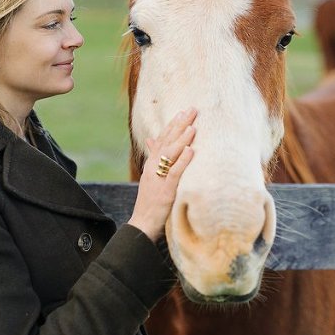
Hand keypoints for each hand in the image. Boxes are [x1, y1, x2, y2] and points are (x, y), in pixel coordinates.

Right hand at [128, 109, 196, 241]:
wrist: (142, 223)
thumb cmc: (149, 201)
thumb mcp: (150, 177)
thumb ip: (153, 158)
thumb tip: (152, 140)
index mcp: (150, 164)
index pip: (161, 139)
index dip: (172, 125)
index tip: (183, 112)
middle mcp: (152, 168)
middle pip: (166, 142)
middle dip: (179, 125)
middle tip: (191, 110)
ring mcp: (157, 179)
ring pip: (169, 154)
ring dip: (181, 140)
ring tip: (193, 127)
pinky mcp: (165, 191)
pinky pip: (174, 173)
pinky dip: (182, 161)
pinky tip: (190, 151)